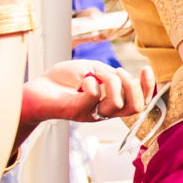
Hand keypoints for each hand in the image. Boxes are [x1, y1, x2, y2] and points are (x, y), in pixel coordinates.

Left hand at [23, 59, 155, 123]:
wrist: (35, 88)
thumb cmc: (63, 79)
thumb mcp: (93, 70)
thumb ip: (110, 76)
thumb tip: (123, 78)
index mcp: (110, 102)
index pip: (139, 102)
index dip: (148, 87)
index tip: (146, 68)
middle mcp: (104, 111)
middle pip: (134, 108)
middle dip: (134, 87)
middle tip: (120, 73)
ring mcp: (91, 114)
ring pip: (117, 103)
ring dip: (113, 83)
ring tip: (97, 74)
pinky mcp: (77, 112)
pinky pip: (94, 96)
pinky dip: (91, 82)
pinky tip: (81, 80)